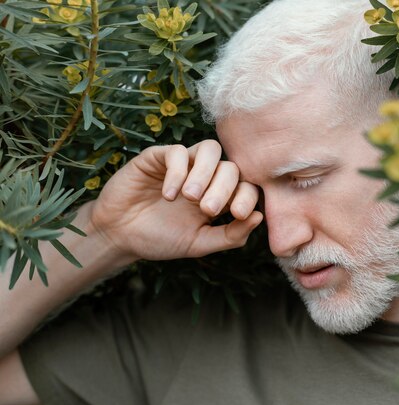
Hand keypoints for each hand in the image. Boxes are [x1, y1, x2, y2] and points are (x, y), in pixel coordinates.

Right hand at [88, 140, 262, 261]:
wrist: (120, 236)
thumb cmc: (161, 239)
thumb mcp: (200, 243)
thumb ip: (230, 235)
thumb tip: (260, 217)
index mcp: (219, 196)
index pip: (246, 185)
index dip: (247, 196)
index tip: (237, 214)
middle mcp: (205, 176)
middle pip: (230, 167)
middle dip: (224, 188)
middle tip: (207, 209)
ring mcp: (183, 164)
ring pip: (209, 149)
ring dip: (204, 173)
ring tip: (190, 197)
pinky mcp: (158, 157)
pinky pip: (177, 152)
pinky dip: (177, 172)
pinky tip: (168, 195)